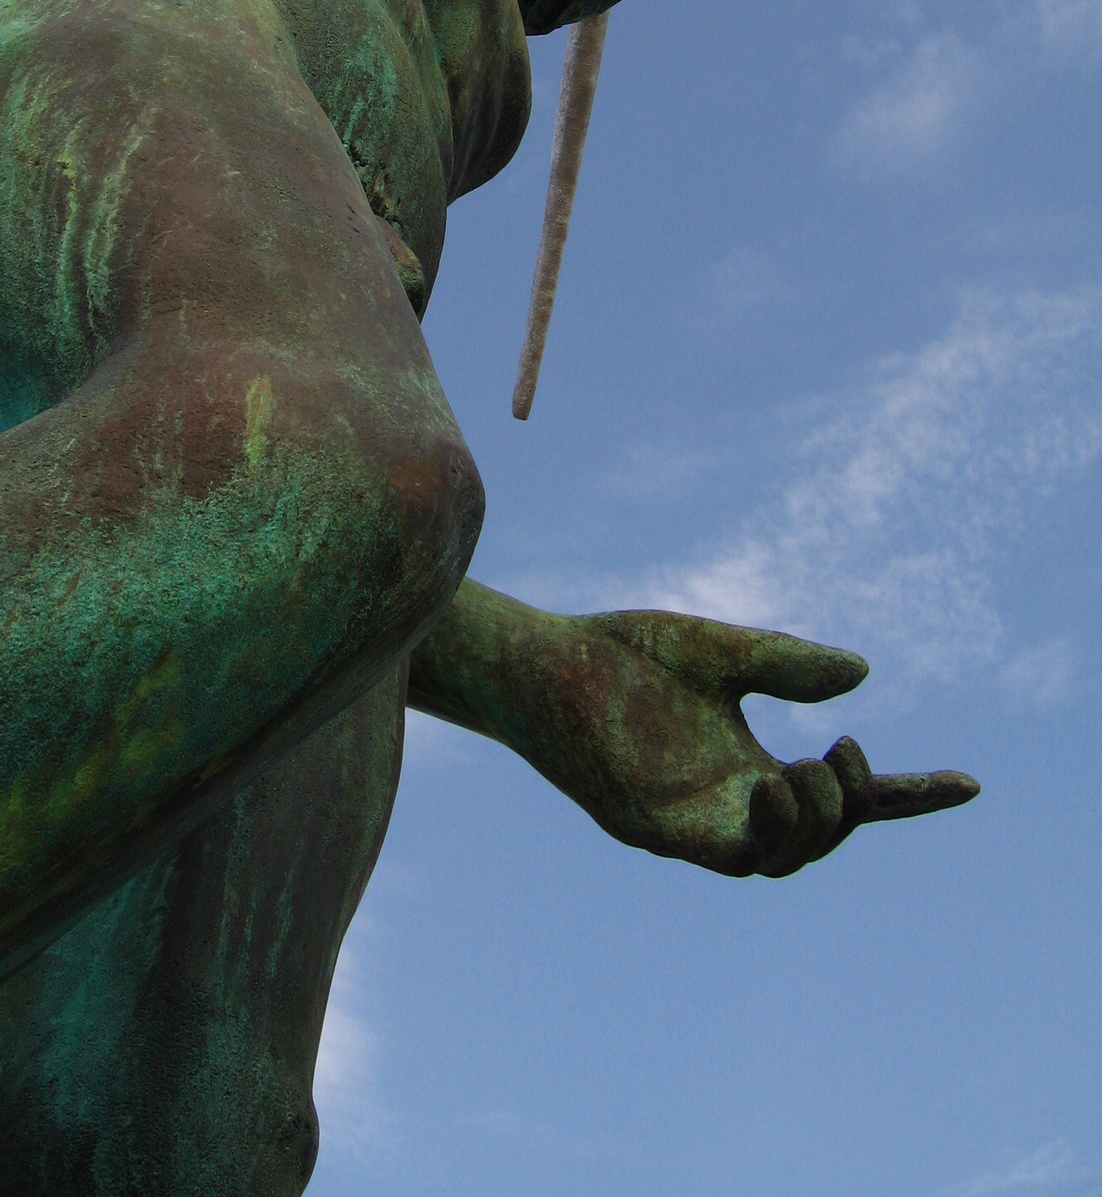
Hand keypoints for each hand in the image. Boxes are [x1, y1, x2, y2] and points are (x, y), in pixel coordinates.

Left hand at [525, 610, 978, 877]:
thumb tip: (861, 676)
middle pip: (820, 835)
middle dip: (850, 802)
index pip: (842, 795)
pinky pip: (725, 852)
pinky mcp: (651, 827)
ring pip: (781, 856)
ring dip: (813, 820)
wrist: (535, 661)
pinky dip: (763, 830)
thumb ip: (785, 663)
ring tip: (809, 768)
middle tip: (841, 751)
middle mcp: (725, 805)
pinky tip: (771, 787)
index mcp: (747, 769)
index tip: (969, 784)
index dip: (905, 795)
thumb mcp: (717, 650)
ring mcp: (690, 823)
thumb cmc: (616, 656)